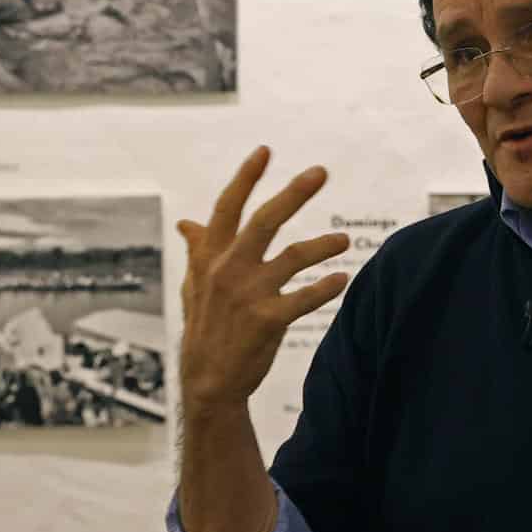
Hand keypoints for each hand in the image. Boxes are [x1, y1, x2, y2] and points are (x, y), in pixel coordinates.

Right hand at [176, 147, 350, 413]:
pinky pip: (305, 298)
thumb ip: (198, 251)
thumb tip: (186, 222)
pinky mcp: (267, 320)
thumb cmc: (205, 327)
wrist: (209, 381)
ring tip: (344, 240)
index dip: (246, 178)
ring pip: (293, 257)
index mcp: (211, 257)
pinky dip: (327, 288)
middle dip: (293, 193)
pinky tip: (343, 279)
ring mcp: (248, 295)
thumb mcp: (194, 286)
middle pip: (264, 221)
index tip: (265, 150)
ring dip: (323, 245)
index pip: (227, 208)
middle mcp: (228, 270)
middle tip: (320, 171)